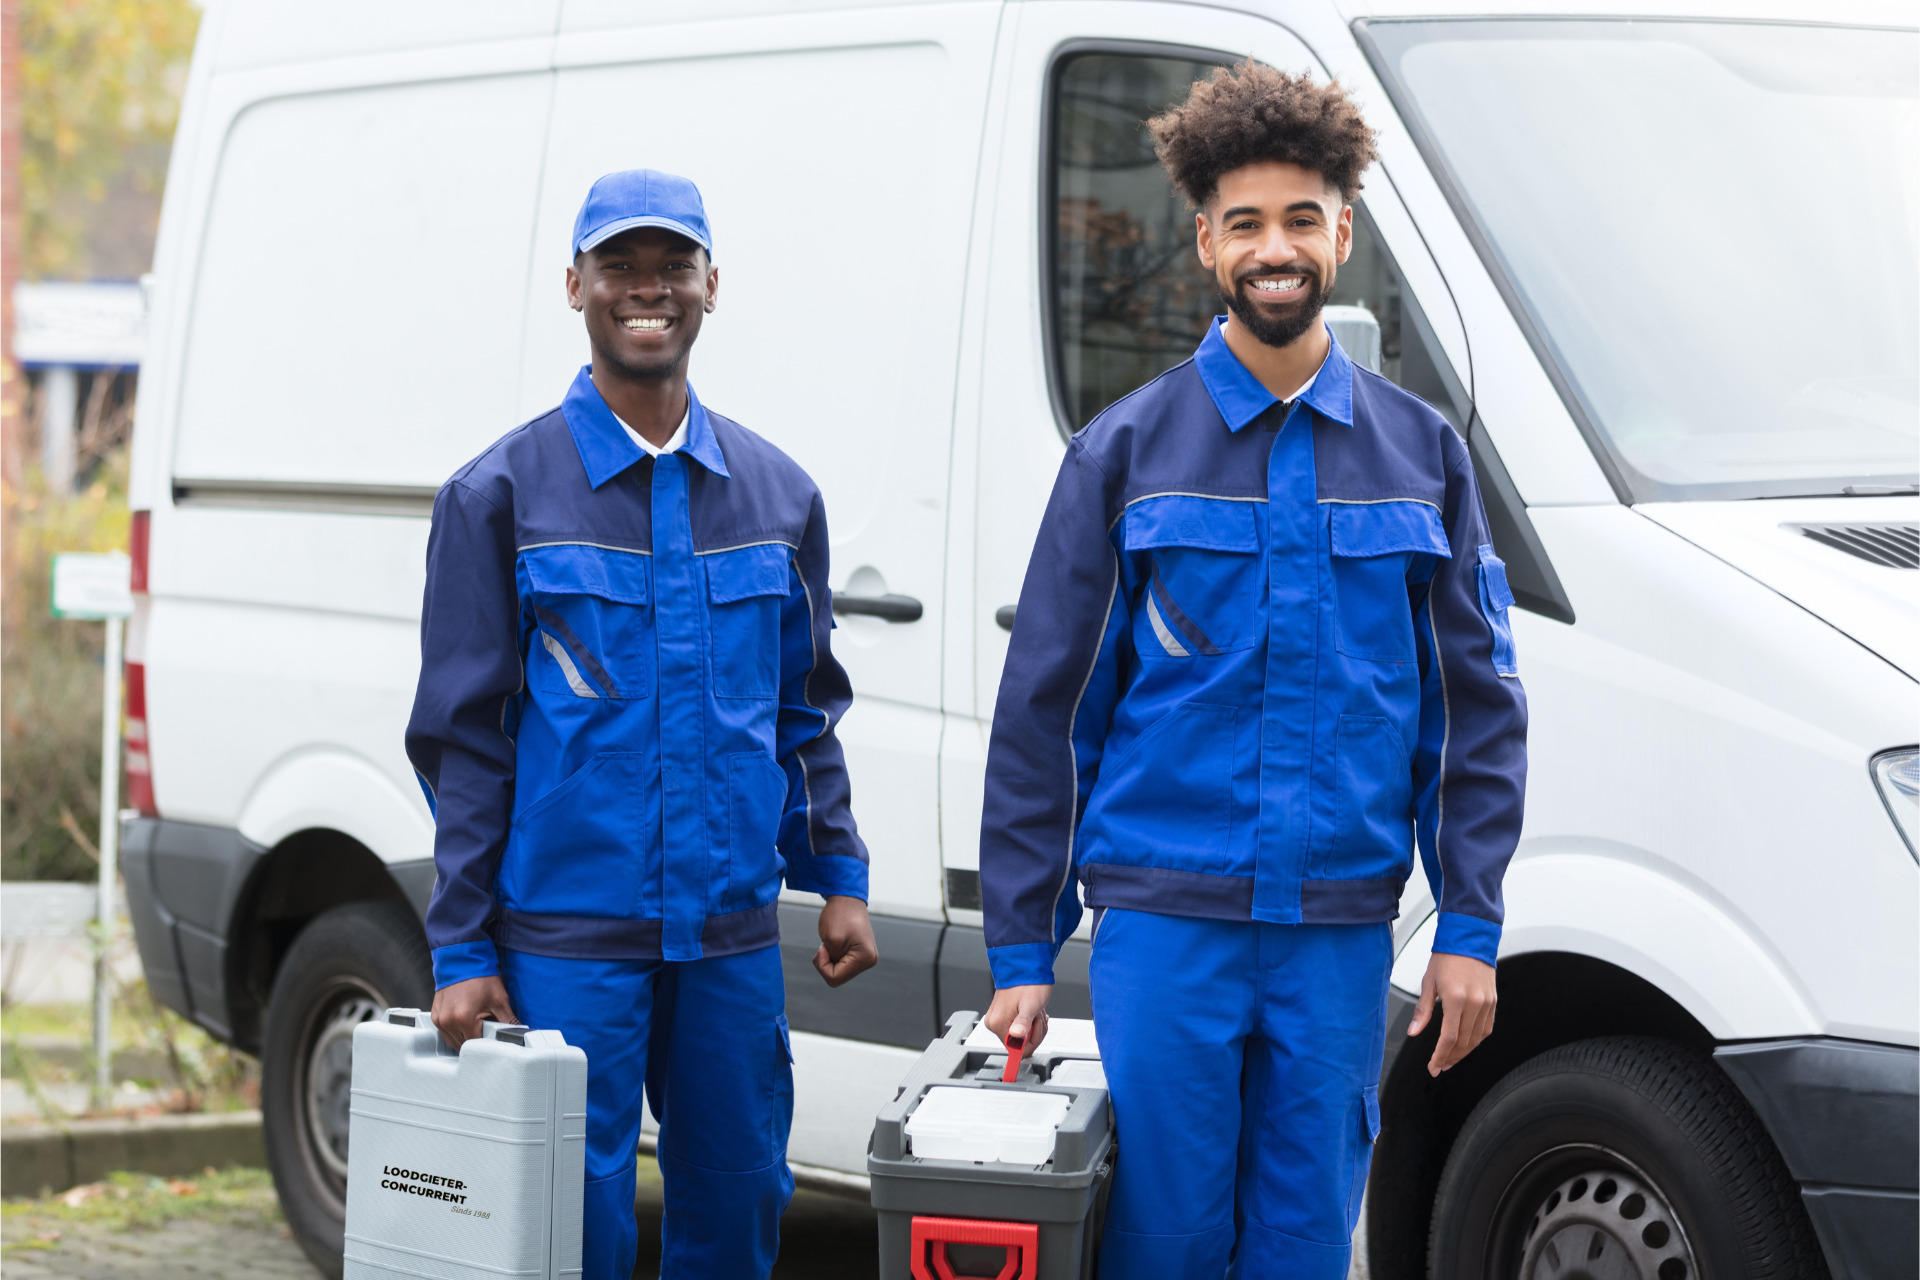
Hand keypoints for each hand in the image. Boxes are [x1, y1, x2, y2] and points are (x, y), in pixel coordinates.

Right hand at [430, 975, 518, 1050]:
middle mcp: (448, 1021)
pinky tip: (465, 1020)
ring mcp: (439, 1019)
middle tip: (486, 1026)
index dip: (487, 1043)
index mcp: (463, 1018)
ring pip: (453, 1042)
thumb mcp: (500, 1000)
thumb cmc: (480, 977)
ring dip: (465, 1037)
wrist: (463, 960)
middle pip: (464, 1045)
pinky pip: (445, 1033)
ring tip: (475, 1021)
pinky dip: (455, 1031)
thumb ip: (509, 1022)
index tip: (493, 1038)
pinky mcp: (435, 1016)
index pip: (476, 1045)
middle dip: (477, 1040)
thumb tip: (519, 1034)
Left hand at [814, 896, 878, 986]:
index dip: (822, 965)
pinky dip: (833, 956)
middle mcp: (869, 960)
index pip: (834, 978)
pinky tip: (837, 943)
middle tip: (827, 944)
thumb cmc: (839, 915)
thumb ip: (831, 962)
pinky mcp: (860, 953)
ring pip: (839, 972)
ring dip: (830, 959)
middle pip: (837, 977)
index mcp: (865, 958)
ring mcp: (866, 957)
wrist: (846, 897)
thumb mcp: (831, 940)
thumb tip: (835, 972)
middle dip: (827, 962)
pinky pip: (841, 964)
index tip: (823, 947)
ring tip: (833, 941)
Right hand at [984, 984, 1052, 1053]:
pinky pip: (1020, 1029)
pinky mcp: (1003, 1016)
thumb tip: (1016, 1035)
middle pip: (1019, 1044)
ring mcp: (998, 1020)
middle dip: (1034, 1032)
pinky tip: (1032, 1012)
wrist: (1026, 968)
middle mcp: (994, 1023)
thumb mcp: (1030, 1005)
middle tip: (1036, 1016)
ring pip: (1022, 1037)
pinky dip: (1030, 1023)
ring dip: (1034, 1026)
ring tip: (1035, 1011)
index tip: (1035, 1028)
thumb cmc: (1029, 983)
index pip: (1015, 1050)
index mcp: (997, 1023)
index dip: (1030, 1041)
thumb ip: (1023, 1022)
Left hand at [1408, 952, 1496, 1075]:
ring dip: (1463, 1053)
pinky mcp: (1493, 1001)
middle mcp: (1474, 1002)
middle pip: (1463, 1042)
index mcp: (1456, 998)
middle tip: (1439, 1067)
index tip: (1433, 1067)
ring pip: (1477, 1038)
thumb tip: (1413, 1032)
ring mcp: (1486, 1002)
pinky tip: (1465, 1045)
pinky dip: (1476, 1040)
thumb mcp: (1428, 983)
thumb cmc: (1447, 958)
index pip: (1449, 1037)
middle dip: (1450, 1058)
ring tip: (1450, 1059)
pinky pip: (1487, 1028)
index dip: (1440, 1056)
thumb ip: (1423, 1011)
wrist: (1469, 939)